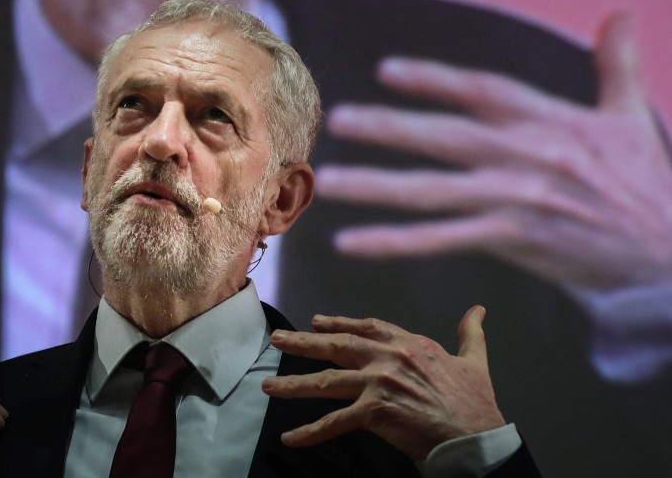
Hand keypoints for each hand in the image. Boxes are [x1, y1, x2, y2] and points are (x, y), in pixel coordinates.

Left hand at [262, 306, 503, 458]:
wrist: (476, 436)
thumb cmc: (475, 404)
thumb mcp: (473, 362)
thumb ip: (469, 334)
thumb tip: (477, 310)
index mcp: (408, 344)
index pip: (365, 328)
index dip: (339, 324)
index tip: (317, 321)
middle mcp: (388, 357)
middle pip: (337, 346)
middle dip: (303, 342)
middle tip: (277, 339)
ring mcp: (378, 383)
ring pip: (326, 381)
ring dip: (293, 385)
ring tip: (268, 387)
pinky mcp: (374, 411)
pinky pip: (334, 422)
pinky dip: (310, 431)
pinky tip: (290, 437)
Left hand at [315, 13, 671, 293]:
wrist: (669, 258)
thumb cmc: (646, 184)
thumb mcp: (630, 117)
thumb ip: (615, 63)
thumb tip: (622, 11)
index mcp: (549, 121)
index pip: (483, 89)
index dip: (435, 79)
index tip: (387, 70)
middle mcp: (527, 155)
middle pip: (447, 136)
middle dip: (390, 127)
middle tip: (337, 119)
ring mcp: (518, 199)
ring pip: (434, 190)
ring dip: (377, 186)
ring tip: (329, 181)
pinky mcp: (515, 239)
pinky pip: (442, 240)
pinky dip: (394, 242)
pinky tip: (350, 242)